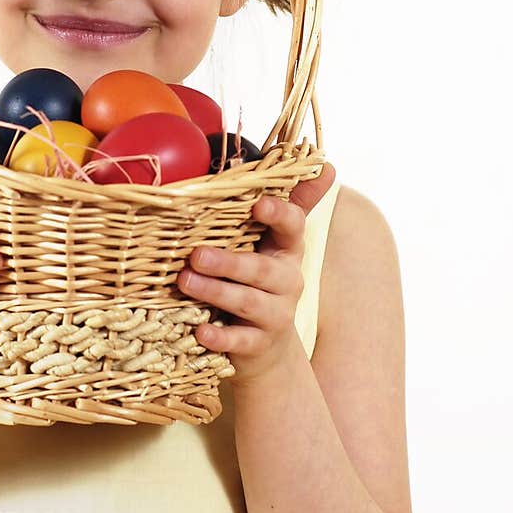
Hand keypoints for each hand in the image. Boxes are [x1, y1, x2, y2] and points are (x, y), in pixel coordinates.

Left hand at [176, 162, 336, 384]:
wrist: (267, 347)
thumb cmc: (260, 280)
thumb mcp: (273, 242)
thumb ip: (290, 203)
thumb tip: (327, 164)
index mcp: (287, 250)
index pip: (292, 227)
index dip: (279, 215)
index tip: (258, 204)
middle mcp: (287, 281)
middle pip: (262, 270)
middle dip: (230, 262)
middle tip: (196, 255)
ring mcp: (274, 316)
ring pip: (248, 303)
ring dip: (216, 292)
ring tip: (185, 281)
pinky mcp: (257, 345)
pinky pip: (240, 341)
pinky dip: (220, 337)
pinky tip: (201, 331)